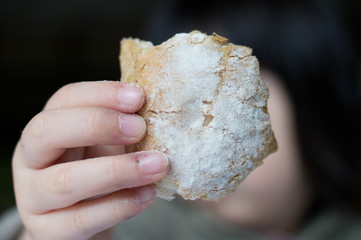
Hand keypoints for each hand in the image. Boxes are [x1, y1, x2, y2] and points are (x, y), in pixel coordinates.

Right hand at [12, 81, 168, 239]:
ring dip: (118, 171)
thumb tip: (158, 110)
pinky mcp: (48, 231)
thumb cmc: (98, 171)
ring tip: (157, 165)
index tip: (138, 97)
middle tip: (141, 128)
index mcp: (46, 129)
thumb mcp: (106, 144)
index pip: (65, 100)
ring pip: (65, 181)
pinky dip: (120, 206)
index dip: (101, 94)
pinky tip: (147, 195)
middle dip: (99, 124)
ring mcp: (33, 197)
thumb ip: (122, 127)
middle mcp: (30, 159)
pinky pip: (81, 220)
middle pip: (47, 131)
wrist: (85, 217)